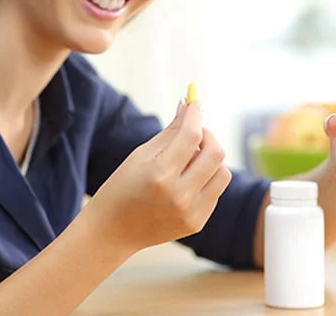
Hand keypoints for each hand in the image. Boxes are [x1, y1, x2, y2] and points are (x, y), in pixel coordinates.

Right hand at [85, 100, 231, 252]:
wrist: (112, 232)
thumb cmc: (121, 188)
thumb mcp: (140, 156)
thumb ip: (170, 132)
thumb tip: (188, 105)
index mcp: (159, 174)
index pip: (192, 136)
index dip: (196, 114)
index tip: (196, 103)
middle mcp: (179, 195)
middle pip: (216, 153)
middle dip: (208, 135)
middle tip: (196, 134)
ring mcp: (191, 212)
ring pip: (223, 173)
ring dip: (211, 160)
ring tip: (191, 160)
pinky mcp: (197, 223)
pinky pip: (216, 192)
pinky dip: (206, 179)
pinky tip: (187, 181)